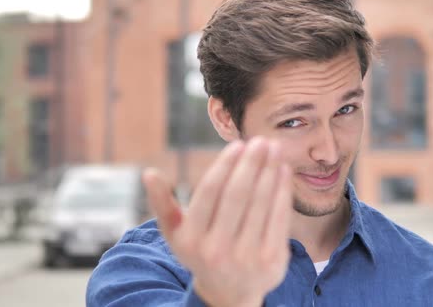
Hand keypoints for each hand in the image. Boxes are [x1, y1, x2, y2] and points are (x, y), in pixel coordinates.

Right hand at [144, 137, 292, 306]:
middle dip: (251, 163)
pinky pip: (280, 218)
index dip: (226, 165)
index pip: (210, 192)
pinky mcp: (272, 260)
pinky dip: (283, 191)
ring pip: (261, 203)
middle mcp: (217, 250)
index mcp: (191, 239)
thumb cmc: (201, 251)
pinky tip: (284, 171)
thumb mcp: (176, 233)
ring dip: (270, 171)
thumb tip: (148, 173)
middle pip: (238, 195)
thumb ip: (162, 203)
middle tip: (261, 141)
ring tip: (275, 149)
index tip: (238, 144)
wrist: (230, 292)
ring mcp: (247, 257)